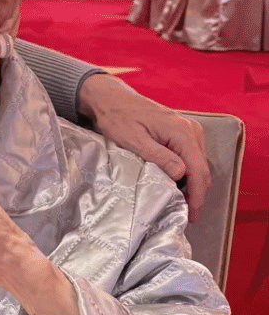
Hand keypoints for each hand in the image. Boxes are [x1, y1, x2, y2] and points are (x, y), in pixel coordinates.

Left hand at [78, 74, 209, 220]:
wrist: (112, 99)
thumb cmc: (118, 118)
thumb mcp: (133, 140)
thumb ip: (158, 156)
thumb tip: (181, 174)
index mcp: (182, 132)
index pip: (198, 169)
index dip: (198, 195)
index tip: (193, 214)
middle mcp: (191, 130)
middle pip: (202, 168)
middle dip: (196, 193)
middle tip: (186, 215)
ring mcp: (188, 130)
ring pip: (197, 164)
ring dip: (191, 184)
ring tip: (180, 203)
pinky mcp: (181, 133)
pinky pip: (190, 157)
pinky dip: (186, 173)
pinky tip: (176, 185)